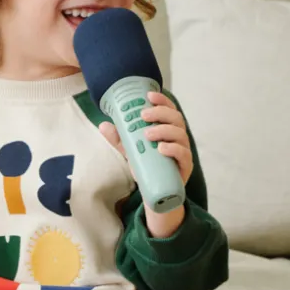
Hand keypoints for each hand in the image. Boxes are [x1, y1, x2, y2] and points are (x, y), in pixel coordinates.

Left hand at [99, 92, 192, 237]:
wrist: (155, 193)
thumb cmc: (147, 167)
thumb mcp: (131, 151)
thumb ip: (119, 139)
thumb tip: (103, 125)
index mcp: (169, 130)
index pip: (169, 110)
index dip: (162, 100)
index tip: (148, 96)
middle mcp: (179, 138)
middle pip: (176, 119)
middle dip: (160, 114)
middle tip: (143, 116)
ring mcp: (184, 152)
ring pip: (180, 135)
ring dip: (164, 130)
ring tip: (148, 134)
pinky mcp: (185, 167)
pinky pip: (184, 155)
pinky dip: (173, 149)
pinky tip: (161, 149)